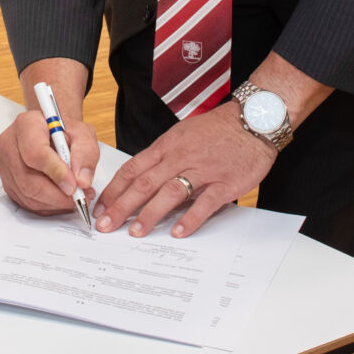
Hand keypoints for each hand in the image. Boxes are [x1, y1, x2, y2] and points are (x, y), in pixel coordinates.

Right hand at [0, 108, 99, 216]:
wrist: (50, 133)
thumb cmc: (64, 131)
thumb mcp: (82, 132)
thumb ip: (86, 152)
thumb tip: (82, 180)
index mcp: (27, 124)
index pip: (35, 152)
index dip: (56, 172)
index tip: (74, 184)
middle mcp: (10, 144)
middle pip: (28, 180)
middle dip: (57, 195)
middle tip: (79, 197)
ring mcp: (5, 164)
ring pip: (27, 195)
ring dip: (54, 203)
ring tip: (74, 198)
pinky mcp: (7, 182)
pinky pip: (25, 202)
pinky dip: (47, 206)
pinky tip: (61, 200)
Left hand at [94, 103, 275, 238]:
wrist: (253, 120)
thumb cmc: (217, 129)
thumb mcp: (183, 135)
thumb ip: (164, 156)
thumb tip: (141, 180)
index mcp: (168, 145)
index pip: (133, 168)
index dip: (115, 189)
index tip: (100, 207)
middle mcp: (181, 157)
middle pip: (145, 183)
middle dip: (122, 206)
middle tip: (105, 226)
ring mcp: (203, 170)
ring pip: (170, 192)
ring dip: (150, 214)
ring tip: (135, 232)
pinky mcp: (224, 183)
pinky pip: (204, 202)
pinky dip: (191, 218)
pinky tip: (178, 233)